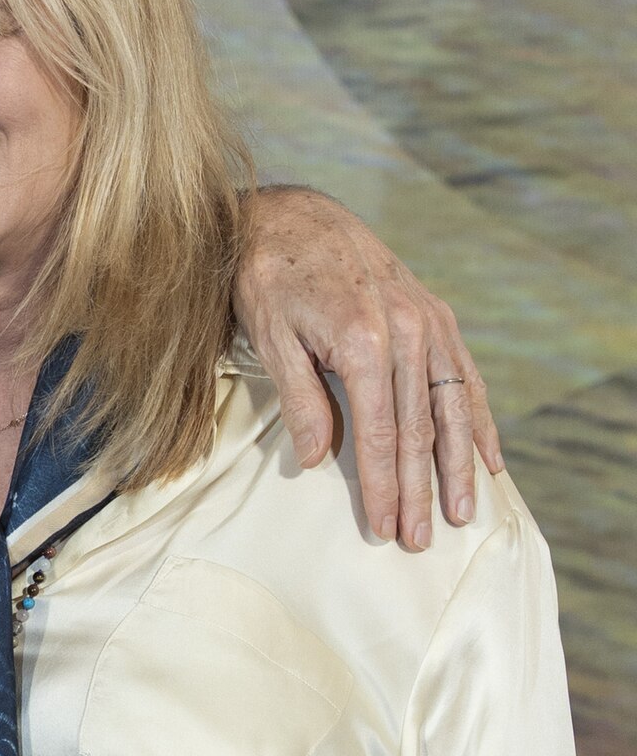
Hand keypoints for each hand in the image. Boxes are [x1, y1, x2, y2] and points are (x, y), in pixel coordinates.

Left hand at [234, 187, 500, 551]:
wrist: (292, 215)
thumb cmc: (268, 277)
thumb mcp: (269, 335)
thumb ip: (299, 397)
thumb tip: (316, 460)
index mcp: (363, 339)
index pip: (380, 432)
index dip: (384, 484)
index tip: (386, 528)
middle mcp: (406, 330)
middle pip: (420, 428)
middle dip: (421, 489)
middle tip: (422, 540)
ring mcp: (426, 320)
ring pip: (451, 407)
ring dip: (458, 464)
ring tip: (463, 513)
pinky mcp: (433, 314)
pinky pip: (464, 375)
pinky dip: (477, 418)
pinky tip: (486, 456)